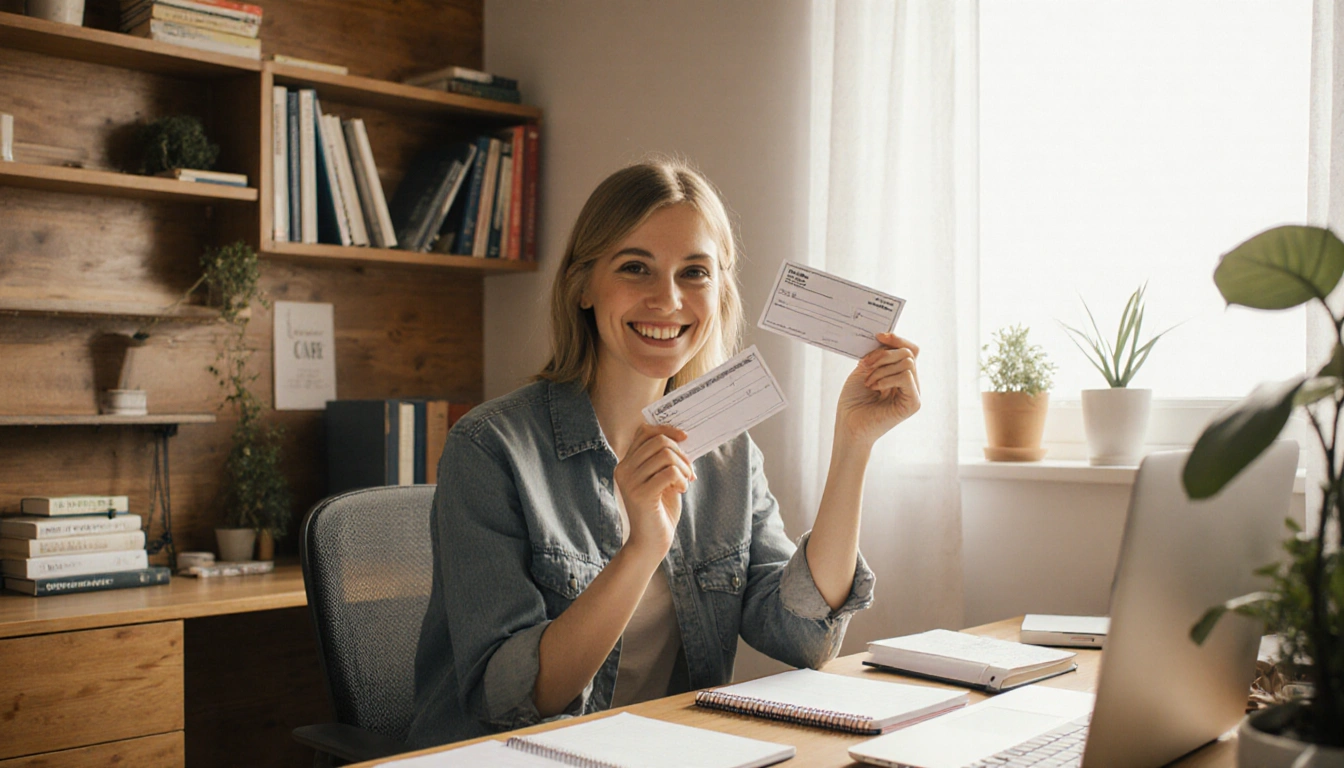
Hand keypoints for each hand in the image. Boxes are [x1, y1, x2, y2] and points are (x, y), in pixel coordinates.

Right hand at [613, 424, 694, 558]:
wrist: (650, 543)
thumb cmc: (659, 511)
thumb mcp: (662, 480)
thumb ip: (666, 461)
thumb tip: (683, 438)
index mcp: (626, 463)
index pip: (644, 432)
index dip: (666, 430)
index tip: (684, 438)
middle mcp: (623, 469)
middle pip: (658, 441)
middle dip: (680, 452)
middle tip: (689, 470)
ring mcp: (630, 482)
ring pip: (665, 454)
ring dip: (683, 467)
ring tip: (686, 481)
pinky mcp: (641, 495)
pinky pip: (670, 472)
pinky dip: (682, 479)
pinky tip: (682, 490)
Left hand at [835, 333, 920, 447]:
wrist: (848, 425)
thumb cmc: (854, 400)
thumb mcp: (864, 369)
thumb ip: (878, 354)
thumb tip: (886, 336)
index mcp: (900, 374)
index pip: (909, 349)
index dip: (896, 339)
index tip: (878, 335)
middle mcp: (910, 383)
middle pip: (908, 353)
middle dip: (884, 355)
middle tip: (865, 366)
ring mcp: (913, 393)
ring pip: (908, 363)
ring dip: (882, 369)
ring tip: (868, 382)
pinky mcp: (913, 404)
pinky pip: (907, 377)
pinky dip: (887, 378)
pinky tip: (875, 388)